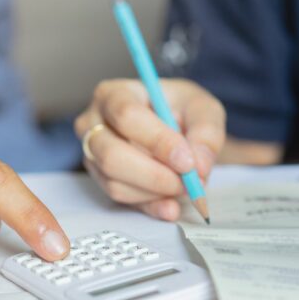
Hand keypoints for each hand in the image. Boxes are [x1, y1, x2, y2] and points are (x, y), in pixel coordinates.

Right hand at [74, 79, 224, 220]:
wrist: (173, 128)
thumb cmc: (180, 110)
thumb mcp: (203, 109)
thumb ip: (206, 133)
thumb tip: (199, 166)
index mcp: (113, 94)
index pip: (126, 116)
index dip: (157, 141)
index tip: (187, 161)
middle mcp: (93, 123)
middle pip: (112, 155)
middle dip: (154, 175)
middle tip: (188, 182)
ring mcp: (92, 154)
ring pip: (115, 183)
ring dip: (155, 192)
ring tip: (184, 187)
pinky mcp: (99, 179)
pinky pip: (121, 200)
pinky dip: (149, 205)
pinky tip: (171, 206)